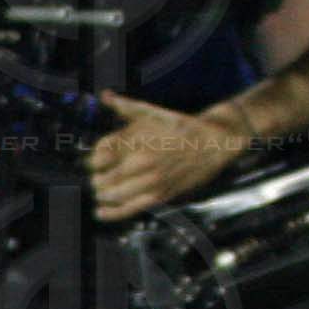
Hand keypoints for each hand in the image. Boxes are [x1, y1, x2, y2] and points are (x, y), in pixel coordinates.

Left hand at [89, 93, 252, 220]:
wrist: (214, 142)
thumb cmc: (181, 126)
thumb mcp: (153, 112)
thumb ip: (125, 106)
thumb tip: (105, 95)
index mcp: (134, 140)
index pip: (97, 158)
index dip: (94, 161)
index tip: (98, 161)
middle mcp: (139, 161)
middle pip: (101, 179)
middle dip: (97, 179)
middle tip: (100, 177)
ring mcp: (150, 180)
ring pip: (111, 195)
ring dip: (103, 194)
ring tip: (103, 191)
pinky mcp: (160, 195)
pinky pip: (129, 209)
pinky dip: (112, 213)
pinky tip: (100, 212)